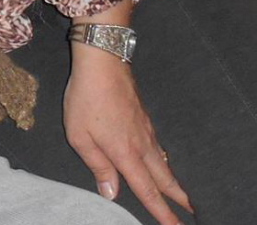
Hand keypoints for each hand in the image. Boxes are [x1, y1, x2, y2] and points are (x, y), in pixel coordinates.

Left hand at [64, 44, 192, 223]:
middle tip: (192, 212)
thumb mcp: (79, 135)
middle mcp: (141, 145)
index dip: (161, 211)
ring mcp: (146, 129)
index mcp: (125, 153)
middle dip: (178, 198)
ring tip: (182, 193)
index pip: (146, 190)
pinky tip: (163, 160)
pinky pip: (159, 146)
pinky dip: (166, 160)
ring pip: (164, 161)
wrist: (102, 62)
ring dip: (174, 180)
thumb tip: (112, 192)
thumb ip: (97, 165)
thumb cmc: (85, 98)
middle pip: (164, 178)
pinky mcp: (144, 116)